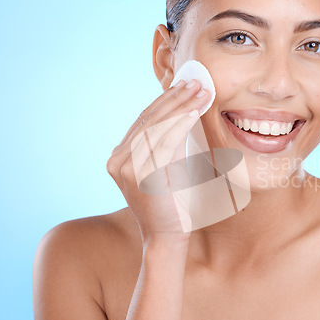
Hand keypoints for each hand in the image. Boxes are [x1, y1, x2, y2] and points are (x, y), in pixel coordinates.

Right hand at [106, 79, 209, 243]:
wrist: (168, 237)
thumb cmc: (173, 203)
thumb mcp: (169, 167)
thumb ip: (168, 143)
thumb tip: (184, 113)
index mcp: (121, 156)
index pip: (145, 120)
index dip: (166, 101)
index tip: (186, 85)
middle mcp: (118, 159)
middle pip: (149, 119)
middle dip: (175, 98)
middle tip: (197, 82)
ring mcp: (126, 167)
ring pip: (156, 127)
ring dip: (181, 107)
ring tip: (201, 93)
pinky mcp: (140, 175)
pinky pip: (163, 143)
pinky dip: (180, 125)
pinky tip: (194, 113)